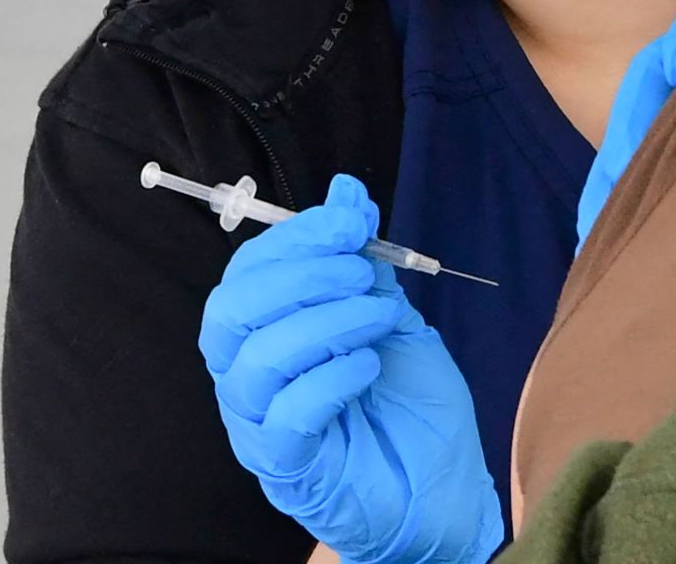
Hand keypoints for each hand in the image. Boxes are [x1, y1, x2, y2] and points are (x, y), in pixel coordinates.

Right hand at [198, 175, 503, 563]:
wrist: (445, 485)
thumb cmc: (410, 404)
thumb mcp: (391, 316)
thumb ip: (363, 261)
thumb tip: (346, 189)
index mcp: (266, 335)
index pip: (245, 274)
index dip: (292, 238)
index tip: (349, 220)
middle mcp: (249, 378)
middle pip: (231, 312)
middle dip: (299, 276)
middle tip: (359, 273)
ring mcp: (260, 425)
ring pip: (255, 359)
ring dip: (324, 323)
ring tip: (379, 319)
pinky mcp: (287, 467)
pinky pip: (283, 416)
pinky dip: (329, 379)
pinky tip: (369, 367)